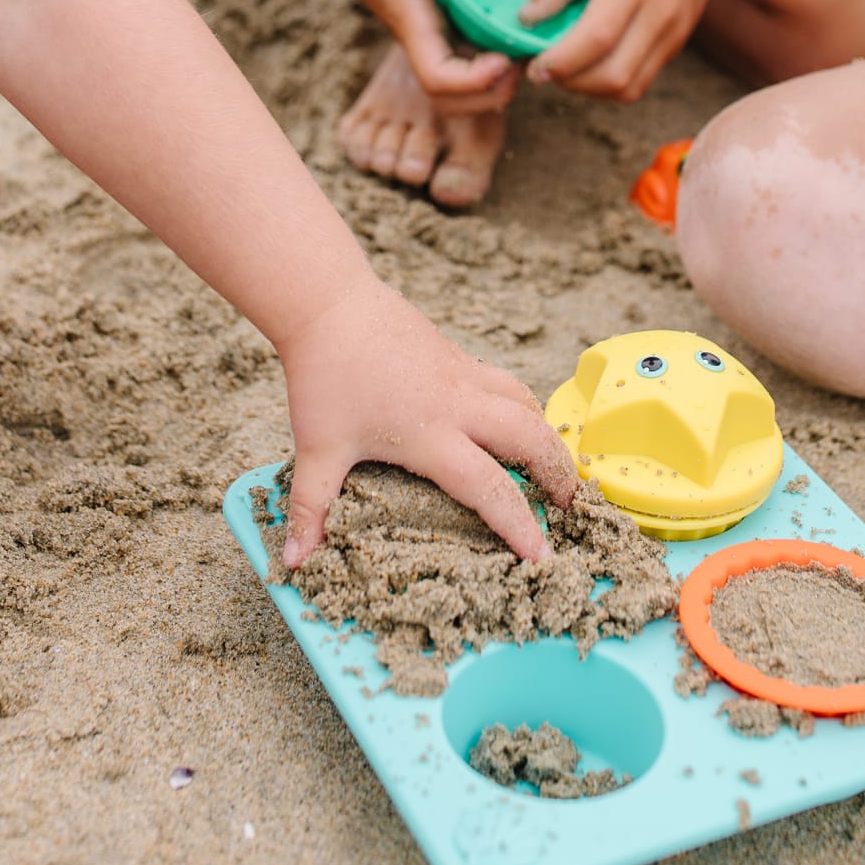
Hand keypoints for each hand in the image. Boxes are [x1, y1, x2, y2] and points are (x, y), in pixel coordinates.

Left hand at [275, 272, 577, 567]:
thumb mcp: (317, 449)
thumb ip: (312, 508)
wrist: (328, 303)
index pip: (490, 489)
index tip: (541, 555)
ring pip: (527, 405)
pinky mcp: (459, 356)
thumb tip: (293, 561)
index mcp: (432, 436)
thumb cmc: (324, 376)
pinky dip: (523, 407)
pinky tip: (516, 419)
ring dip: (547, 436)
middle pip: (531, 440)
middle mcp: (460, 406)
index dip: (519, 526)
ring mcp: (464, 376)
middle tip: (571, 505)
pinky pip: (506, 384)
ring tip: (555, 463)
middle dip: (558, 475)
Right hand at [307, 0, 519, 114]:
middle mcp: (417, 37)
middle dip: (487, 97)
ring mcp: (422, 34)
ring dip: (488, 86)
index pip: (439, 80)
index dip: (474, 82)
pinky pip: (458, 59)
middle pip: (447, 100)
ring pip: (453, 88)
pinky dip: (485, 63)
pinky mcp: (428, 23)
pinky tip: (508, 36)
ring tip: (520, 57)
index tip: (504, 58)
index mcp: (411, 23)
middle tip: (521, 67)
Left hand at [520, 0, 730, 101]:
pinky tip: (592, 64)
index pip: (596, 39)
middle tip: (543, 70)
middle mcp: (659, 15)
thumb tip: (526, 21)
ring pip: (627, 89)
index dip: (560, 62)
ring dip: (589, 89)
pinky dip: (609, 83)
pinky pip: (639, 81)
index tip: (533, 66)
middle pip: (613, 76)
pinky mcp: (676, 45)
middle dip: (571, 83)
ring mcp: (672, 35)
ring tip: (566, 69)